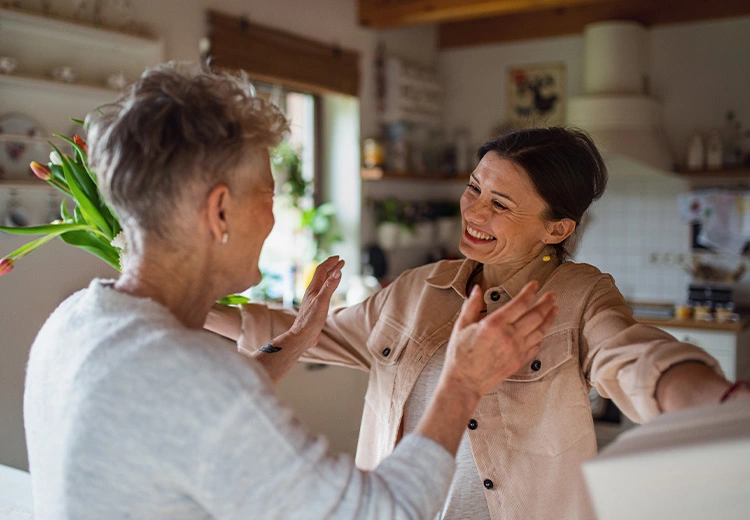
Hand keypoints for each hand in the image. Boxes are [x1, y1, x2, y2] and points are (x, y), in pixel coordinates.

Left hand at [285, 256, 344, 349]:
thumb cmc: (311, 320)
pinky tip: (330, 291)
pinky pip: (323, 292)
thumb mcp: (322, 301)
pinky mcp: (315, 308)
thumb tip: (338, 271)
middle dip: (331, 267)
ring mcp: (313, 300)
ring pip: (322, 283)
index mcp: (313, 288)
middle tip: (340, 262)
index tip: (339, 258)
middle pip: (322, 275)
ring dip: (330, 276)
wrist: (302, 336)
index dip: (330, 263)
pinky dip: (329, 287)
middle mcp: (312, 292)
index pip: (322, 270)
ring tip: (337, 272)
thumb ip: (330, 286)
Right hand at [442, 281, 556, 399]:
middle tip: (552, 294)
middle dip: (546, 302)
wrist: (465, 382)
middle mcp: (510, 336)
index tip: (535, 284)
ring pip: (540, 330)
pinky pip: (536, 346)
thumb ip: (471, 306)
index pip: (520, 303)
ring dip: (549, 318)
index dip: (530, 291)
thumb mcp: (461, 326)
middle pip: (536, 315)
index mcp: (495, 324)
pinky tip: (543, 330)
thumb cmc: (460, 355)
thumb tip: (477, 289)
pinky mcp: (519, 361)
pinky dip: (542, 336)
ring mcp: (517, 349)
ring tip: (554, 309)